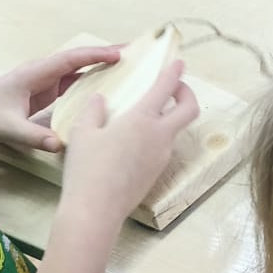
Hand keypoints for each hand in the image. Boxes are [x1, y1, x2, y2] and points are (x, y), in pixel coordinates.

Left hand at [0, 45, 122, 160]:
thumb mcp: (8, 129)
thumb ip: (34, 136)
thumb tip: (60, 144)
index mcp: (34, 74)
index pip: (70, 59)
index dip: (95, 55)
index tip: (120, 55)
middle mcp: (41, 72)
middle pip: (79, 58)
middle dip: (105, 54)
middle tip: (135, 52)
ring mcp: (44, 81)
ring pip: (78, 69)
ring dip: (101, 66)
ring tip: (129, 66)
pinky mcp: (45, 91)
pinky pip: (73, 81)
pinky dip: (92, 79)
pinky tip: (108, 85)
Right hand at [56, 60, 199, 228]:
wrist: (97, 210)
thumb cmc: (87, 168)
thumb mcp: (82, 133)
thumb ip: (93, 111)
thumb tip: (99, 99)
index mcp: (142, 119)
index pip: (165, 88)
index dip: (174, 72)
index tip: (178, 62)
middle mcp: (159, 136)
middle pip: (189, 109)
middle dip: (187, 93)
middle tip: (174, 87)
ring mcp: (161, 156)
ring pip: (176, 129)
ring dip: (170, 117)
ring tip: (148, 114)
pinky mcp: (157, 172)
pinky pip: (164, 147)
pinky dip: (158, 136)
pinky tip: (137, 140)